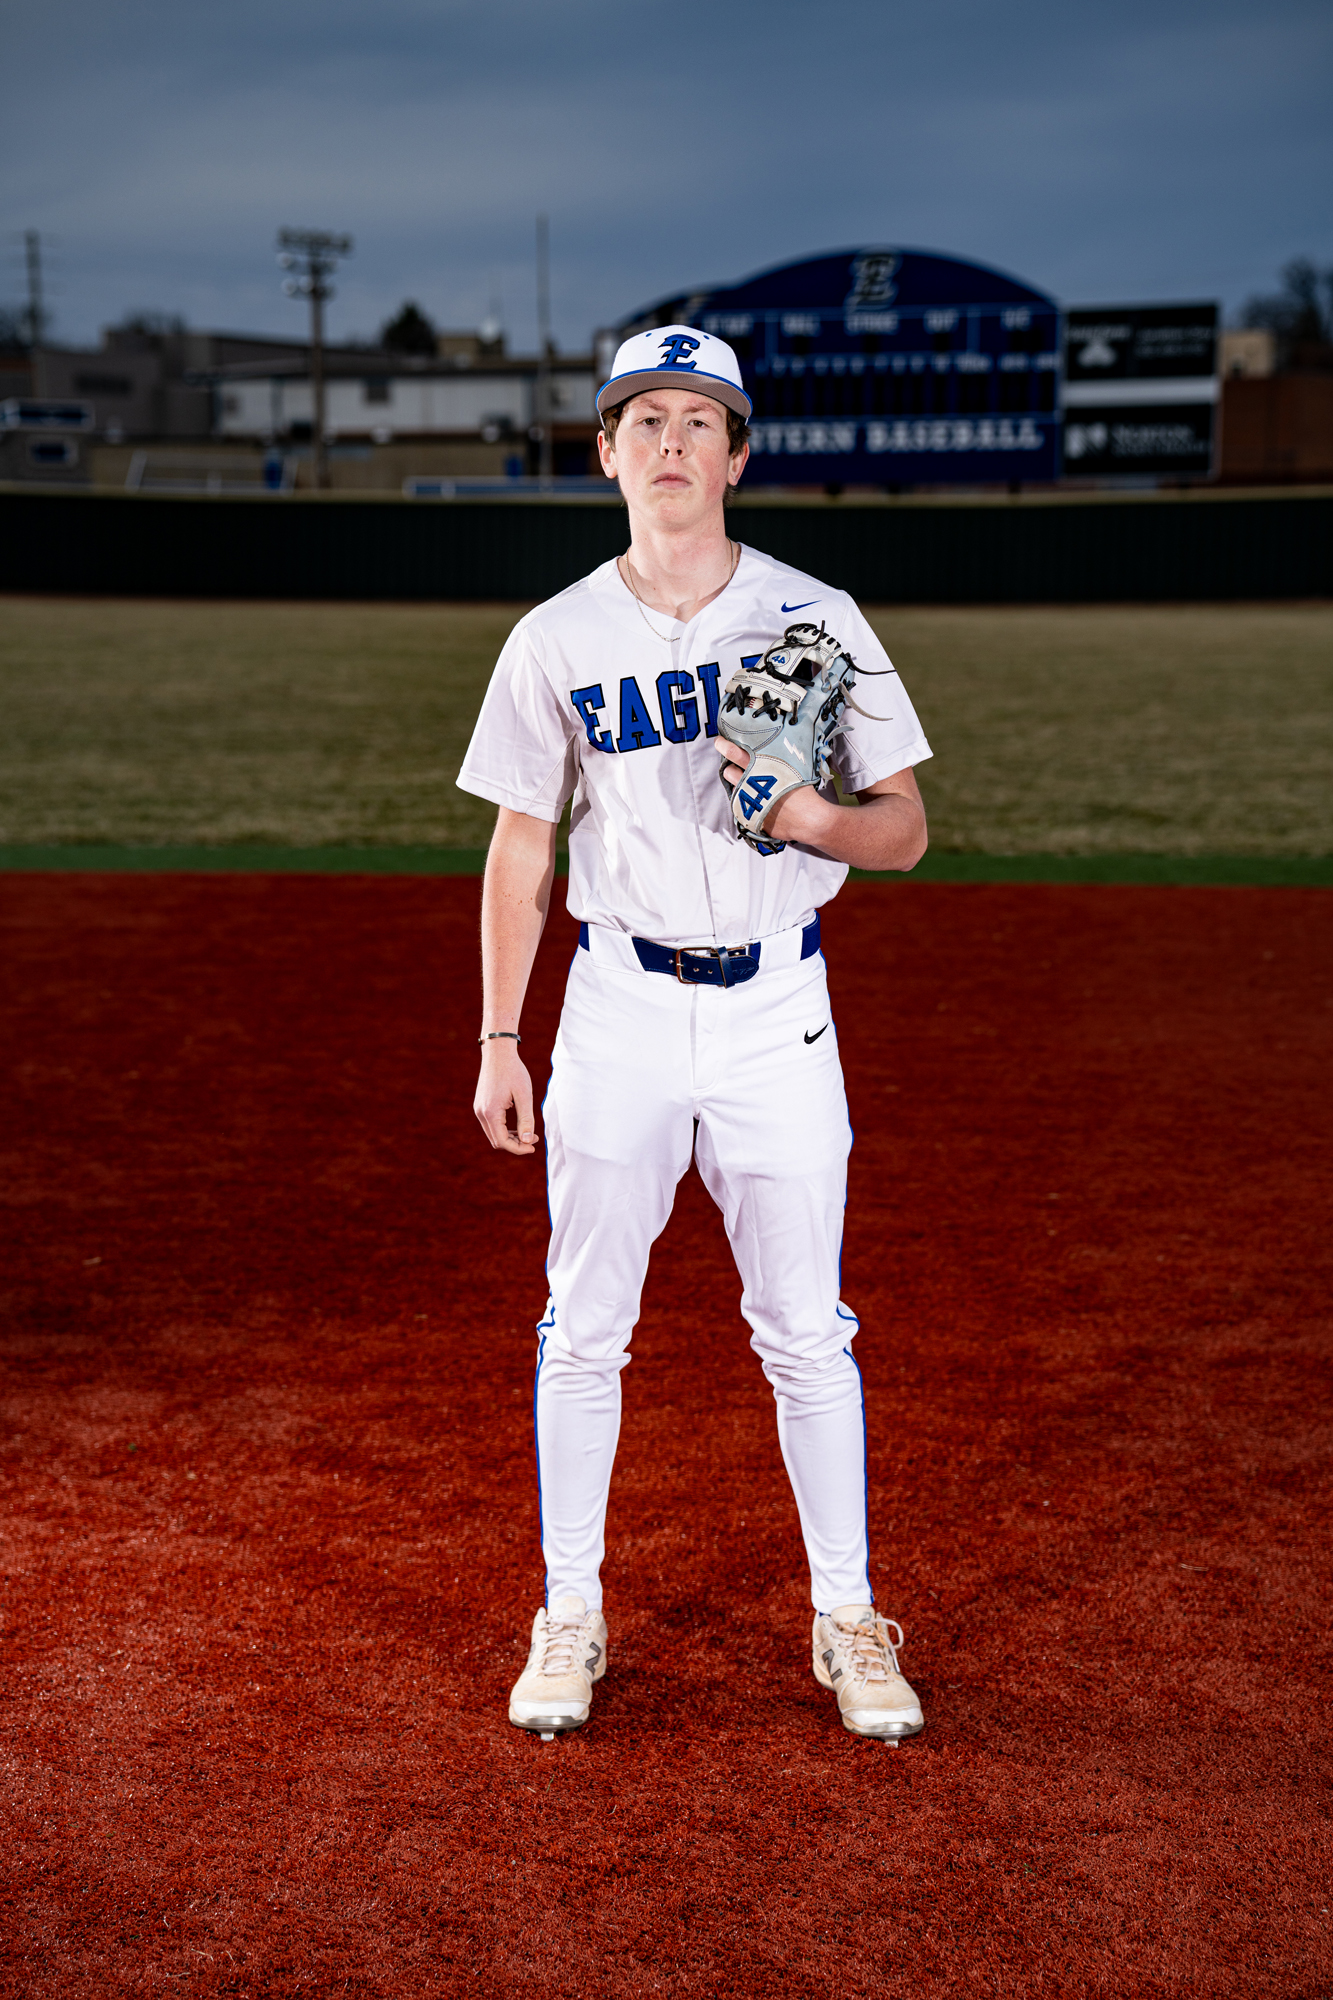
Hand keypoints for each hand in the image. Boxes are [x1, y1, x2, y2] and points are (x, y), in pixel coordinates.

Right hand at [474, 1042, 538, 1155]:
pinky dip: (504, 1129)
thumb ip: (526, 1119)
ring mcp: (479, 1109)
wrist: (498, 1052)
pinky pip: (491, 1124)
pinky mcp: (481, 1104)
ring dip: (510, 1137)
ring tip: (529, 1134)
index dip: (518, 1148)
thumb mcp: (524, 1095)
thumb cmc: (513, 1071)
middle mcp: (481, 1113)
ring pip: (493, 1134)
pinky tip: (518, 1124)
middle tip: (534, 1139)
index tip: (533, 1146)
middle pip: (496, 1141)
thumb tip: (526, 1140)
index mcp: (491, 1112)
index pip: (502, 1141)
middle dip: (515, 1144)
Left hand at [718, 747, 834, 846]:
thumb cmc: (803, 792)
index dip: (724, 746)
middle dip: (729, 766)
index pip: (734, 753)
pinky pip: (741, 805)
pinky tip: (758, 800)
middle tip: (734, 765)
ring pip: (733, 788)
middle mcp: (749, 784)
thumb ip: (778, 759)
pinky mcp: (748, 816)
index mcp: (760, 768)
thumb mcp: (792, 767)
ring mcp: (747, 801)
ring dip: (738, 784)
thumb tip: (772, 752)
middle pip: (728, 771)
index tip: (720, 742)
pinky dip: (747, 801)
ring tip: (750, 784)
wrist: (807, 820)